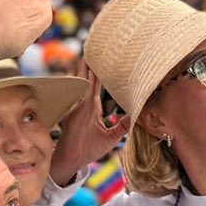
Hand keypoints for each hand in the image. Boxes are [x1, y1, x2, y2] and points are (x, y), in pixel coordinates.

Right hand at [49, 64, 129, 183]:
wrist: (71, 161)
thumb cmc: (87, 149)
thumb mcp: (110, 138)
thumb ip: (121, 127)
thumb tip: (134, 118)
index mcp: (92, 107)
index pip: (97, 85)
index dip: (101, 72)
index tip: (107, 57)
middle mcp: (85, 104)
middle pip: (90, 79)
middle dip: (92, 64)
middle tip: (95, 45)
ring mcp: (79, 107)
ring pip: (83, 84)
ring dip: (85, 70)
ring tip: (88, 53)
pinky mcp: (75, 114)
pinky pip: (79, 97)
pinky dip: (80, 86)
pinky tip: (82, 75)